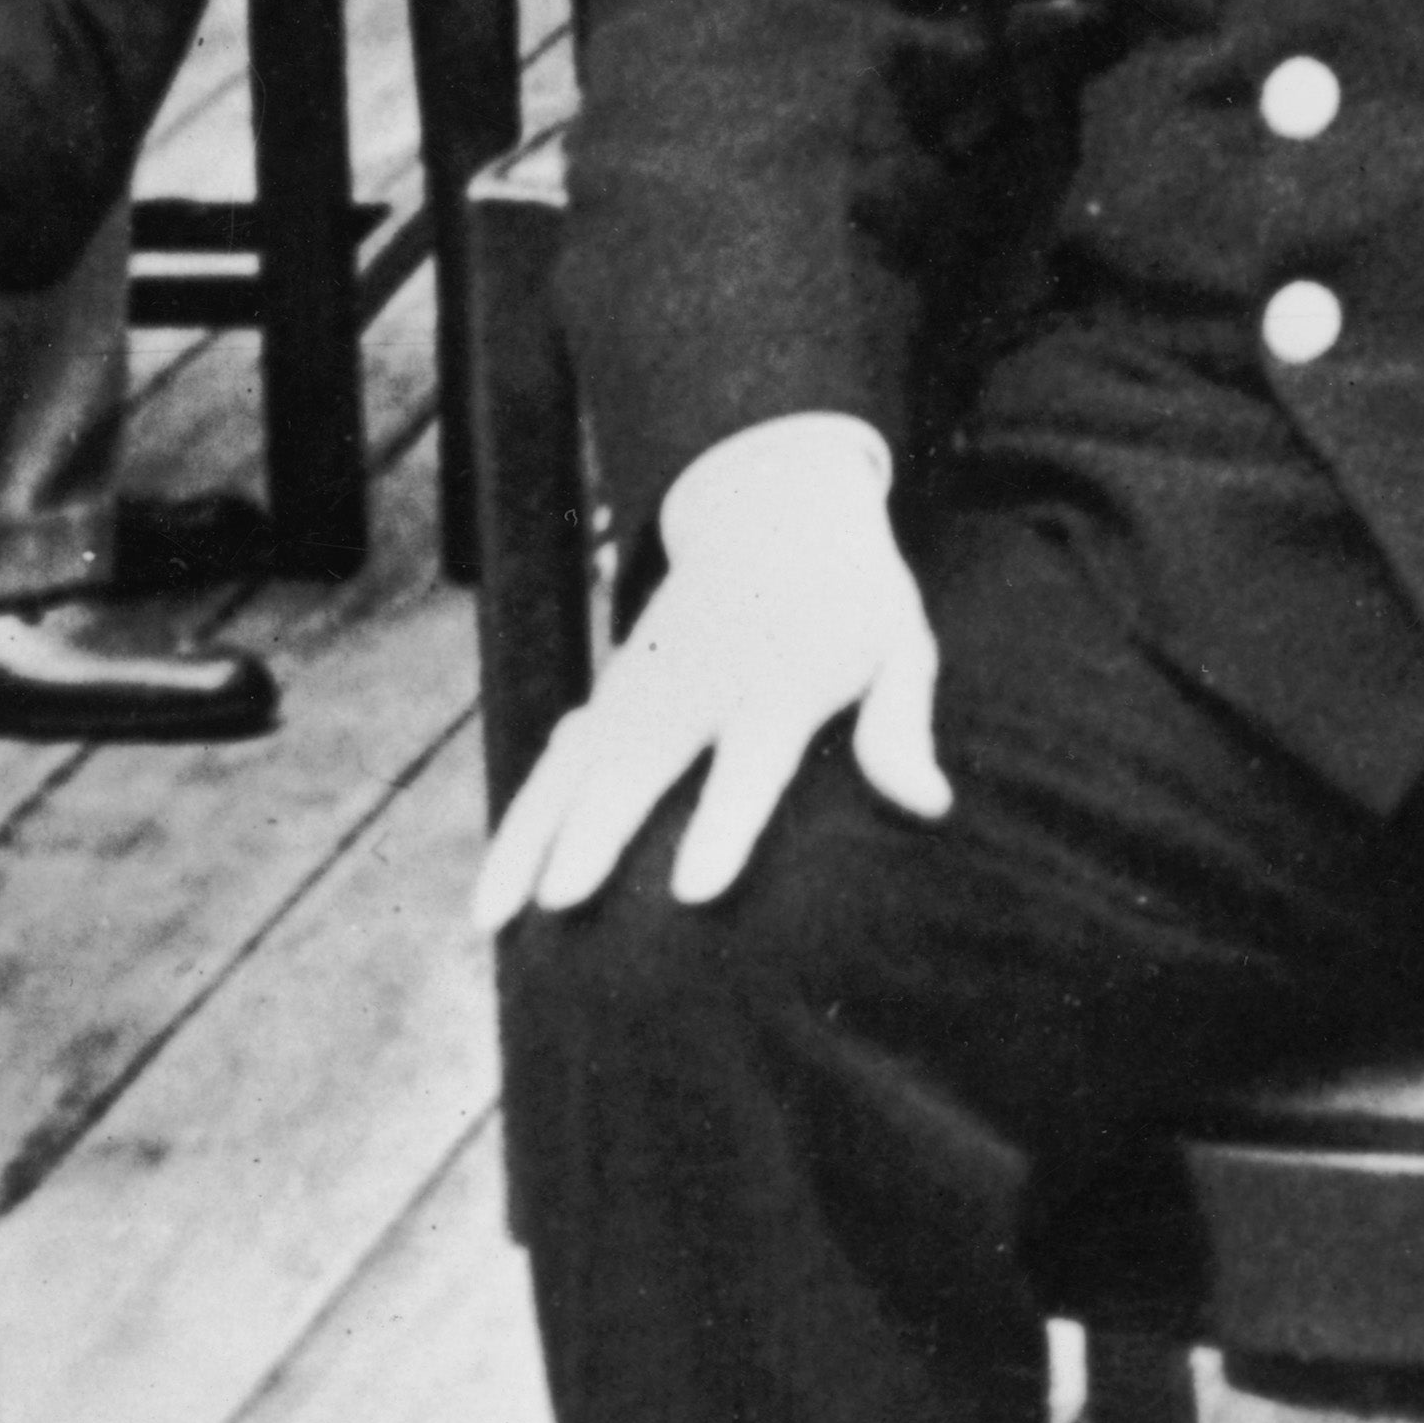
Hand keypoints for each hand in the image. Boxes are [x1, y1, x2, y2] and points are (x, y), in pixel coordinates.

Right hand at [472, 415, 944, 924]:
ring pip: (570, 771)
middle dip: (597, 834)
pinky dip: (520, 823)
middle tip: (561, 902)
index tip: (692, 889)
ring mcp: (639, 688)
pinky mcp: (609, 695)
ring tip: (492, 919)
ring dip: (529, 840)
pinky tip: (493, 892)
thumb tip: (931, 804)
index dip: (722, 825)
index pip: (747, 763)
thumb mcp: (898, 643)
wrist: (771, 503)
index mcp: (775, 681)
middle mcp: (694, 686)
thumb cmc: (851, 597)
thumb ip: (902, 724)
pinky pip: (553, 765)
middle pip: (637, 769)